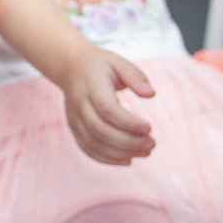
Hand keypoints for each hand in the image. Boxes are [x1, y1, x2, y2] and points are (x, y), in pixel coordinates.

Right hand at [60, 48, 155, 164]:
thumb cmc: (100, 65)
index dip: (128, 122)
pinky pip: (88, 149)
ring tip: (146, 152)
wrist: (70, 68)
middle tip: (152, 144)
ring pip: (95, 143)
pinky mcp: (75, 129)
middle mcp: (80, 104)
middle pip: (100, 130)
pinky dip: (108, 159)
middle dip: (128, 142)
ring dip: (121, 152)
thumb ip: (136, 76)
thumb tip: (151, 94)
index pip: (107, 108)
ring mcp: (75, 119)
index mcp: (91, 85)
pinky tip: (128, 160)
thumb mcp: (118, 61)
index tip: (149, 127)